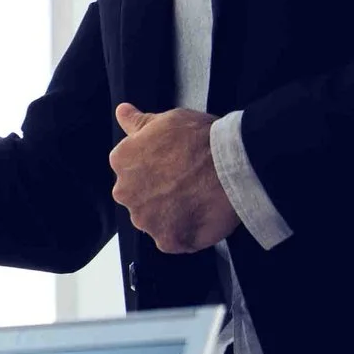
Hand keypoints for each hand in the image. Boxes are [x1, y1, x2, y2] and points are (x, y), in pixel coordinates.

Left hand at [109, 105, 237, 253]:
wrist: (231, 163)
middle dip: (158, 193)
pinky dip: (185, 233)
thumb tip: (122, 112)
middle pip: (139, 197)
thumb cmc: (200, 139)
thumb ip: (138, 121)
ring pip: (154, 220)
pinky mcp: (168, 240)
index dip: (153, 168)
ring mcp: (146, 219)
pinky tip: (200, 217)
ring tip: (196, 200)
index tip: (172, 166)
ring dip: (171, 214)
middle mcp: (126, 193)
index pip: (130, 170)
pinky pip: (173, 240)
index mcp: (121, 161)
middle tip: (185, 183)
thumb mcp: (166, 120)